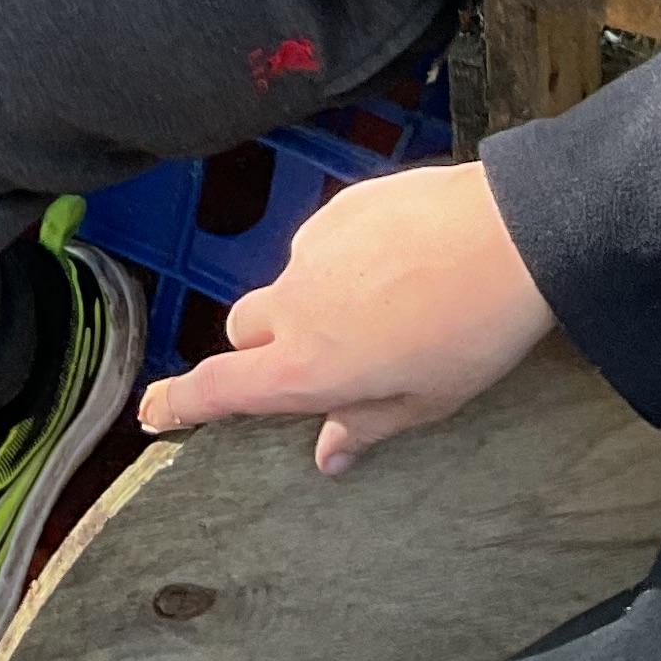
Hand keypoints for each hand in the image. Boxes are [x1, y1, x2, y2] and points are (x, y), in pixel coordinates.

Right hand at [138, 159, 555, 475]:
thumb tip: (328, 454)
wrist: (507, 237)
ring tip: (387, 308)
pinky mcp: (337, 206)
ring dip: (312, 304)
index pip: (221, 388)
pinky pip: (322, 245)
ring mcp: (310, 247)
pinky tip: (401, 263)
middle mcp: (292, 303)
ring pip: (288, 285)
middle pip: (244, 330)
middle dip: (263, 351)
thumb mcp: (427, 402)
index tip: (152, 413)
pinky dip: (343, 262)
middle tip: (322, 364)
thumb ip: (367, 425)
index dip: (180, 404)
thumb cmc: (470, 337)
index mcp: (306, 365)